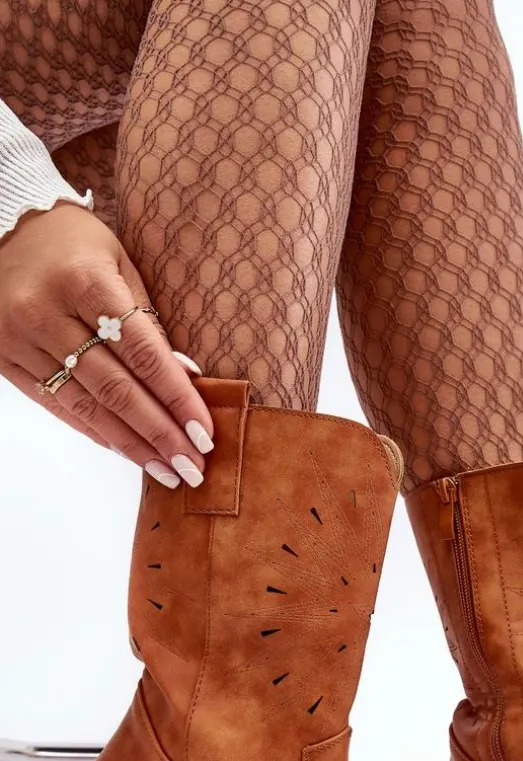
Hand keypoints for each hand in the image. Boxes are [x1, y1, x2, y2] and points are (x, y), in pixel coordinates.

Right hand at [0, 202, 214, 487]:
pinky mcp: (4, 358)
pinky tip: (128, 451)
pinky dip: (97, 432)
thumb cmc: (77, 246)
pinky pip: (57, 405)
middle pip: (115, 388)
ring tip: (168, 471)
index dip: (176, 398)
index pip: (142, 353)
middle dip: (160, 434)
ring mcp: (19, 338)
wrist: (5, 229)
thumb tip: (188, 379)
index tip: (204, 433)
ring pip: (86, 405)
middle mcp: (46, 312)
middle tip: (193, 469)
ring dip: (132, 445)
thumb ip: (149, 321)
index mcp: (84, 280)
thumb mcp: (121, 263)